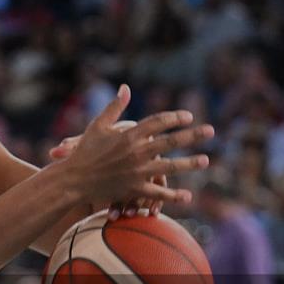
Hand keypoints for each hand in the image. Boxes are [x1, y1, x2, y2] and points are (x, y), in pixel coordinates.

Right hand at [58, 85, 213, 205]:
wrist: (73, 179)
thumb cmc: (85, 151)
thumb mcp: (97, 125)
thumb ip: (114, 106)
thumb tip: (126, 87)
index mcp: (128, 135)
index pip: (158, 122)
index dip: (175, 117)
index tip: (188, 116)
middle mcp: (136, 152)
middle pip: (171, 141)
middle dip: (193, 135)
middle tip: (210, 131)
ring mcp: (137, 172)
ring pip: (170, 167)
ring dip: (190, 163)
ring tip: (206, 160)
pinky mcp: (134, 189)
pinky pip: (158, 193)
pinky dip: (173, 196)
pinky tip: (188, 195)